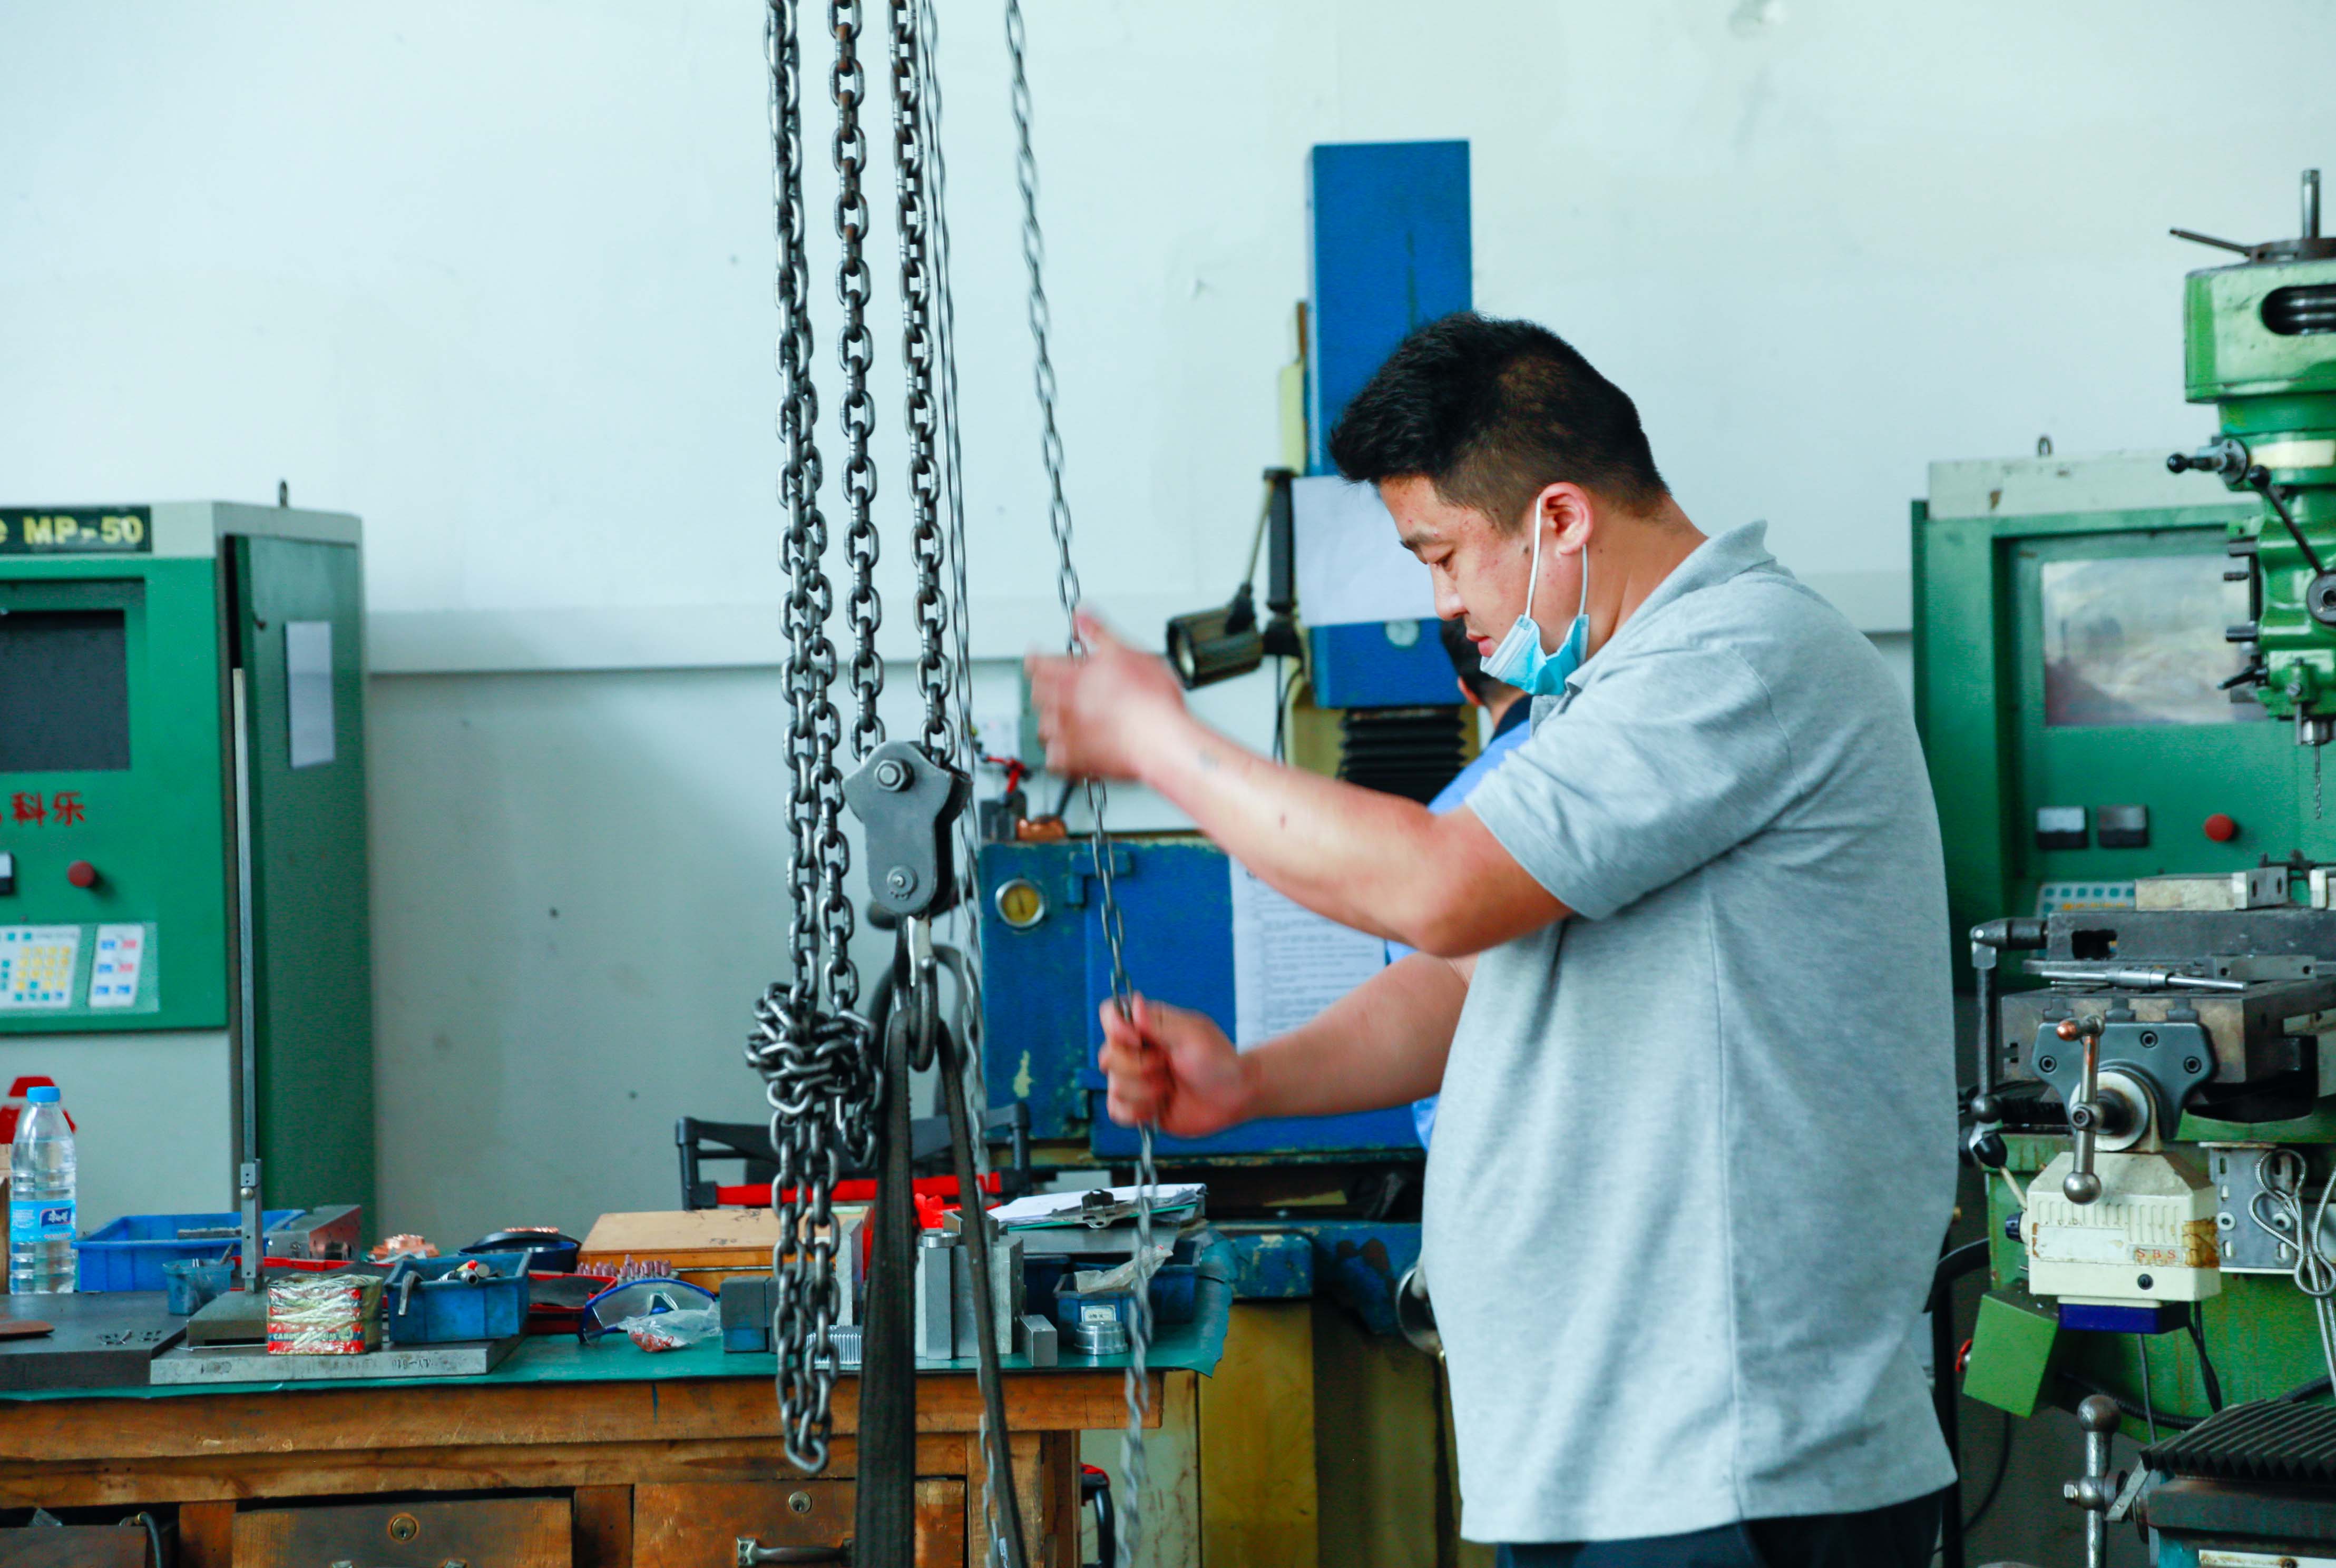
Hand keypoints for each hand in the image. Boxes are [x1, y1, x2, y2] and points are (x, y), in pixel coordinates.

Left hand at [1025, 611, 1186, 781]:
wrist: (1162, 740)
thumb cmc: (1150, 701)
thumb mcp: (1127, 652)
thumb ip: (1099, 632)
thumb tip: (1081, 616)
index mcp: (1073, 678)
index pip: (1038, 663)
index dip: (1034, 658)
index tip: (1034, 656)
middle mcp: (1064, 706)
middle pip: (1037, 696)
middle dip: (1042, 689)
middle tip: (1049, 685)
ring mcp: (1068, 735)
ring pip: (1043, 728)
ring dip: (1049, 721)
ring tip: (1060, 718)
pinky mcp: (1077, 761)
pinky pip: (1054, 759)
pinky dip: (1058, 754)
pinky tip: (1067, 750)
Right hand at [1097, 992, 1251, 1137]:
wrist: (1234, 1097)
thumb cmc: (1219, 1060)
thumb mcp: (1193, 1035)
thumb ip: (1160, 1022)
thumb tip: (1135, 1002)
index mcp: (1147, 1026)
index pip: (1110, 1015)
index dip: (1115, 1028)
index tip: (1137, 1039)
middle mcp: (1137, 1051)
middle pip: (1108, 1056)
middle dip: (1139, 1067)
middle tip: (1168, 1066)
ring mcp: (1136, 1080)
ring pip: (1114, 1087)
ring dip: (1145, 1092)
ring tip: (1170, 1088)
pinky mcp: (1138, 1107)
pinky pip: (1116, 1112)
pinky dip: (1137, 1113)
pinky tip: (1159, 1107)